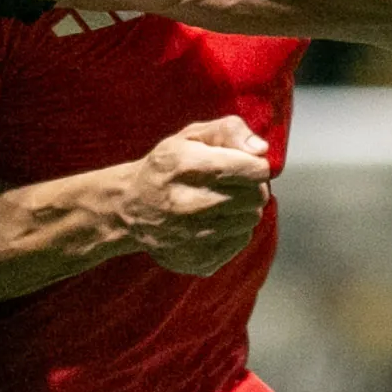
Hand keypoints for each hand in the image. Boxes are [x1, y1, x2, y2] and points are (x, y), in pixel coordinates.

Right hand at [113, 116, 272, 276]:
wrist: (130, 210)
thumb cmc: (167, 168)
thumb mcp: (191, 136)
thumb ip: (229, 131)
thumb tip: (261, 150)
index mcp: (189, 166)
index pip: (254, 170)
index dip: (255, 165)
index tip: (244, 165)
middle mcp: (191, 204)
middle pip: (257, 196)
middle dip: (251, 187)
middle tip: (233, 184)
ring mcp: (194, 237)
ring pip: (251, 219)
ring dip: (242, 209)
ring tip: (220, 203)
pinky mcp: (199, 260)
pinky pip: (239, 242)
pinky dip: (233, 230)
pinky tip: (212, 222)